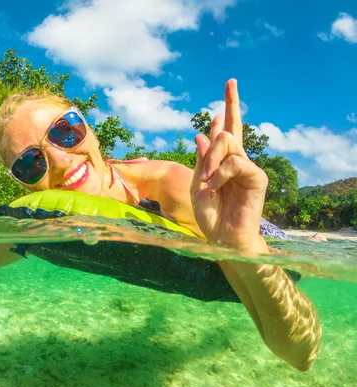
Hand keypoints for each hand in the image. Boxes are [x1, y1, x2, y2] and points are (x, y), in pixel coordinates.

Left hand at [191, 79, 267, 250]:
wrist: (222, 237)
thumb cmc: (210, 214)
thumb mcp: (196, 185)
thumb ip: (200, 160)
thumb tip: (201, 134)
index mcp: (223, 160)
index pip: (227, 128)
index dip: (230, 105)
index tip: (230, 81)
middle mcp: (238, 160)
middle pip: (225, 134)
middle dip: (208, 152)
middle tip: (203, 176)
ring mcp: (249, 167)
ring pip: (228, 144)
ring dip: (211, 162)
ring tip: (209, 183)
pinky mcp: (257, 177)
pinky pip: (235, 162)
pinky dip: (221, 174)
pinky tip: (216, 186)